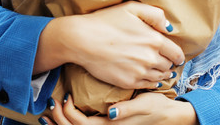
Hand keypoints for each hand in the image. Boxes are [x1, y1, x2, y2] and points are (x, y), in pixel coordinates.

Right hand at [35, 1, 184, 89]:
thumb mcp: (133, 8)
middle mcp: (150, 58)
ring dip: (162, 74)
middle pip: (168, 65)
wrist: (83, 39)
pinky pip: (146, 86)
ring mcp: (139, 72)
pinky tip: (150, 79)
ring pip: (159, 77)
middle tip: (168, 62)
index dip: (178, 55)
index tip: (177, 56)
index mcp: (154, 39)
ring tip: (161, 71)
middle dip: (169, 63)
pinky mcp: (127, 82)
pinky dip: (151, 83)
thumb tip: (168, 27)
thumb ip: (155, 15)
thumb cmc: (107, 20)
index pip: (176, 52)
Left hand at [47, 93, 197, 124]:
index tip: (65, 96)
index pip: (81, 124)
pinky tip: (68, 112)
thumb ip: (126, 110)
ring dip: (61, 122)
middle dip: (58, 119)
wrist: (169, 116)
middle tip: (50, 103)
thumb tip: (110, 113)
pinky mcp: (110, 124)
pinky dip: (71, 121)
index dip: (69, 113)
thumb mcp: (144, 106)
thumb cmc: (157, 109)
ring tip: (50, 112)